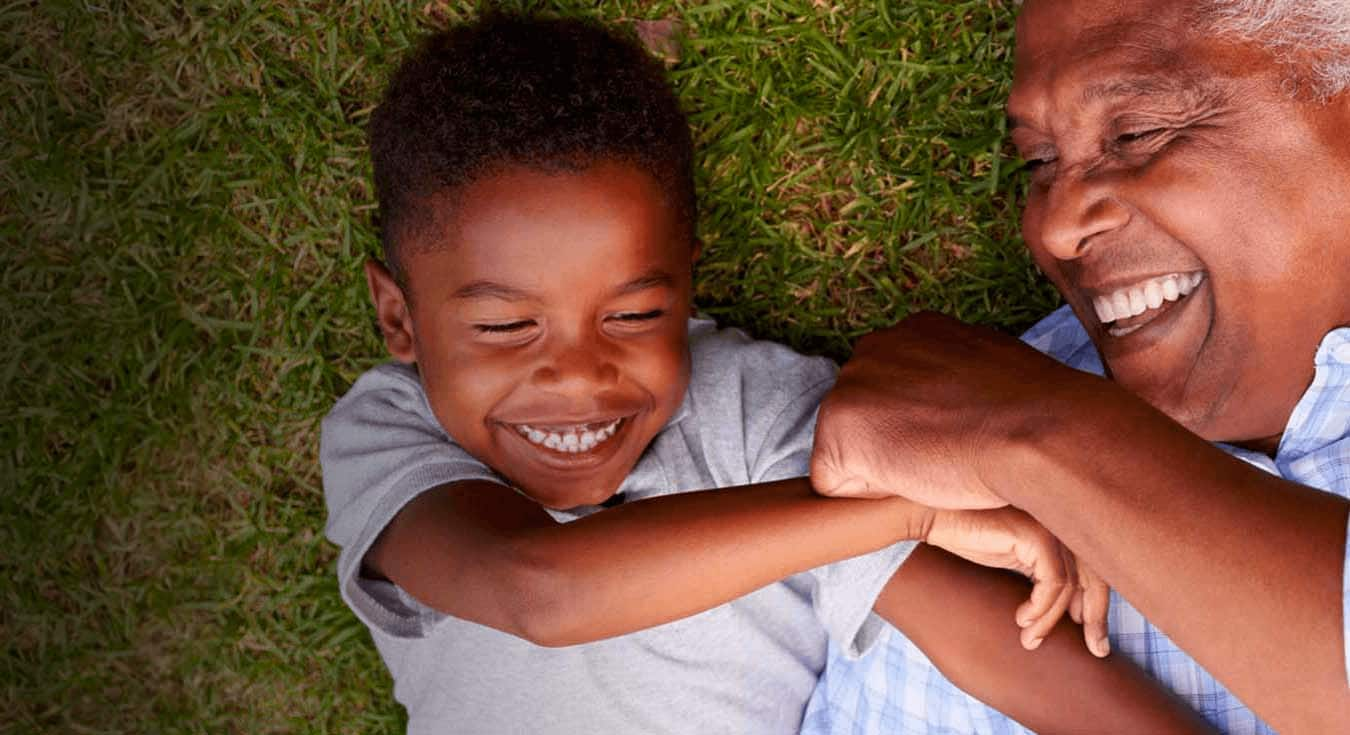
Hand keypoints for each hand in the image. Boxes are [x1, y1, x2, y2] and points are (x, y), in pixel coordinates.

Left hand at [811, 311, 1099, 508]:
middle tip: (949, 452)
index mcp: (915, 332)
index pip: (895, 396)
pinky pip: (832, 483)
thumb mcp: (996, 375)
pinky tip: (913, 479)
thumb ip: (960, 380)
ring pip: (848, 452)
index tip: (960, 434)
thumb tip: (964, 401)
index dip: (923, 430)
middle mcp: (875, 346)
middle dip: (896, 446)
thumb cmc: (1035, 415)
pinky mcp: (836, 426)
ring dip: (884, 469)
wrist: (1037, 431)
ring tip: (936, 462)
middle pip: (866, 421)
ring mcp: (850, 383)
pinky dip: (867, 496)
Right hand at [925, 506, 1110, 656]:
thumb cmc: (966, 535)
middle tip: (1097, 649)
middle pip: (1095, 577)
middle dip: (1098, 618)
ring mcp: (1049, 527)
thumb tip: (1070, 612)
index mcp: (1059, 528)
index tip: (1096, 640)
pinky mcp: (1034, 535)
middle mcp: (1060, 524)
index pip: (1095, 570)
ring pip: (1069, 586)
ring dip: (1050, 619)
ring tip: (1029, 638)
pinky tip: (1022, 619)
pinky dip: (1041, 607)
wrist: (932, 514)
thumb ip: (1040, 576)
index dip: (1100, 607)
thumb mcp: (1012, 560)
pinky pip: (1052, 582)